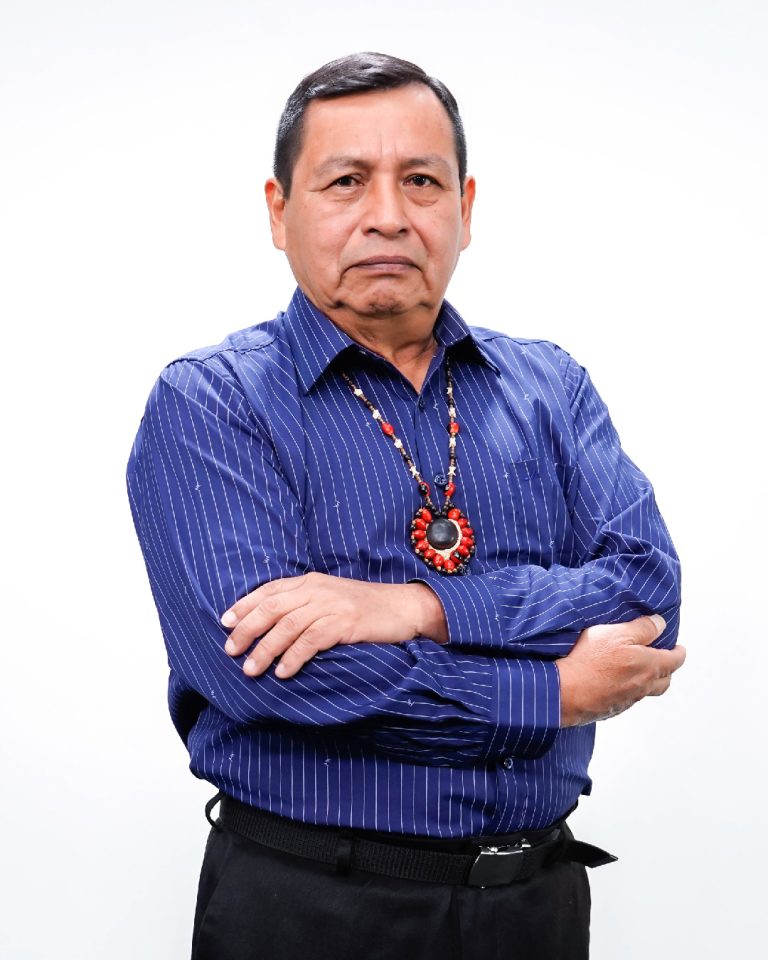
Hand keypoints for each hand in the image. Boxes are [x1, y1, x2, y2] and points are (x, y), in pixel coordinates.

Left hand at [220, 573, 447, 678]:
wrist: (404, 606)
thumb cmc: (365, 607)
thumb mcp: (331, 598)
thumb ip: (305, 604)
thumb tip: (271, 626)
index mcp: (310, 581)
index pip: (269, 590)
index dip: (244, 605)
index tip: (225, 622)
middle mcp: (317, 589)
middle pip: (272, 607)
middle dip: (247, 629)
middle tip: (230, 650)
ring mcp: (332, 604)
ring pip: (288, 625)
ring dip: (266, 648)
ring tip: (251, 669)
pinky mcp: (346, 622)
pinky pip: (312, 639)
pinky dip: (294, 657)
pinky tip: (283, 672)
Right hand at [556, 614, 685, 726]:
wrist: (566, 692)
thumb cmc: (590, 661)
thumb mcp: (616, 633)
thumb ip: (642, 628)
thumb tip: (660, 624)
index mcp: (649, 666)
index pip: (674, 660)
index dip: (679, 653)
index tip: (680, 649)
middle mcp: (643, 686)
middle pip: (665, 680)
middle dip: (668, 669)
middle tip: (664, 660)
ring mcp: (628, 700)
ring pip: (647, 691)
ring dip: (649, 681)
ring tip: (641, 671)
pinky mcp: (612, 709)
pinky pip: (629, 699)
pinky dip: (630, 690)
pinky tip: (617, 683)